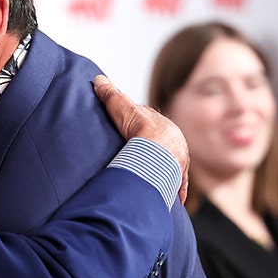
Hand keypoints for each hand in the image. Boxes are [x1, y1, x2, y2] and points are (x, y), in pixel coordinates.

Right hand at [92, 75, 189, 203]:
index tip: (135, 137)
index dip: (143, 131)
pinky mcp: (178, 176)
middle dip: (158, 152)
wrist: (157, 148)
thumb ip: (110, 94)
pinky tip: (174, 198)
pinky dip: (176, 189)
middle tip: (145, 160)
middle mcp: (173, 141)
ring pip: (172, 165)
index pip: (152, 127)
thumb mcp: (120, 107)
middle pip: (164, 146)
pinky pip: (178, 183)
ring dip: (166, 171)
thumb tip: (98, 80)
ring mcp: (177, 159)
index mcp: (161, 125)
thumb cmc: (139, 128)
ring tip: (156, 179)